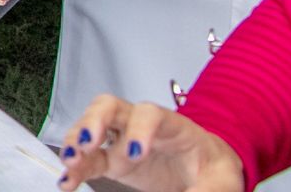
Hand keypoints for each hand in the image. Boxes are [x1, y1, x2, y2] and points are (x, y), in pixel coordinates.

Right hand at [57, 95, 245, 191]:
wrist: (205, 170)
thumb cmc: (214, 168)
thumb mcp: (223, 182)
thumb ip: (206, 191)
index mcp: (171, 126)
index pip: (150, 114)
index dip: (138, 129)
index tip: (135, 154)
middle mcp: (139, 125)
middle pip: (109, 106)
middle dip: (93, 121)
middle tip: (87, 142)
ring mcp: (121, 140)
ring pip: (89, 125)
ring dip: (75, 141)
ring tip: (70, 162)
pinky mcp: (111, 160)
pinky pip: (87, 158)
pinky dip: (74, 168)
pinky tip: (67, 181)